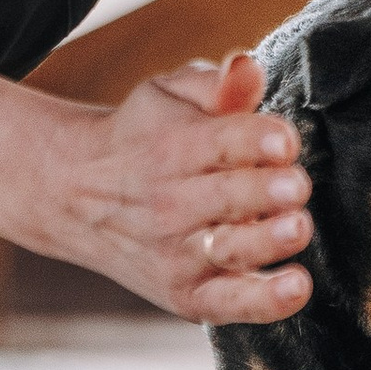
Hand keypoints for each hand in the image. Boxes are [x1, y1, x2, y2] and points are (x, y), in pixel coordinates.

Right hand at [0, 50, 314, 324]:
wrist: (73, 194)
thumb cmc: (144, 138)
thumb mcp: (168, 96)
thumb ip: (215, 84)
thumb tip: (246, 66)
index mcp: (173, 146)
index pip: (221, 141)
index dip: (255, 140)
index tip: (284, 141)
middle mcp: (171, 203)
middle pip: (226, 197)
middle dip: (262, 190)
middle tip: (296, 185)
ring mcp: (177, 253)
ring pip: (228, 249)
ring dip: (265, 240)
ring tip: (297, 226)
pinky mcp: (187, 294)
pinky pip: (229, 303)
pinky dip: (265, 300)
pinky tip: (297, 285)